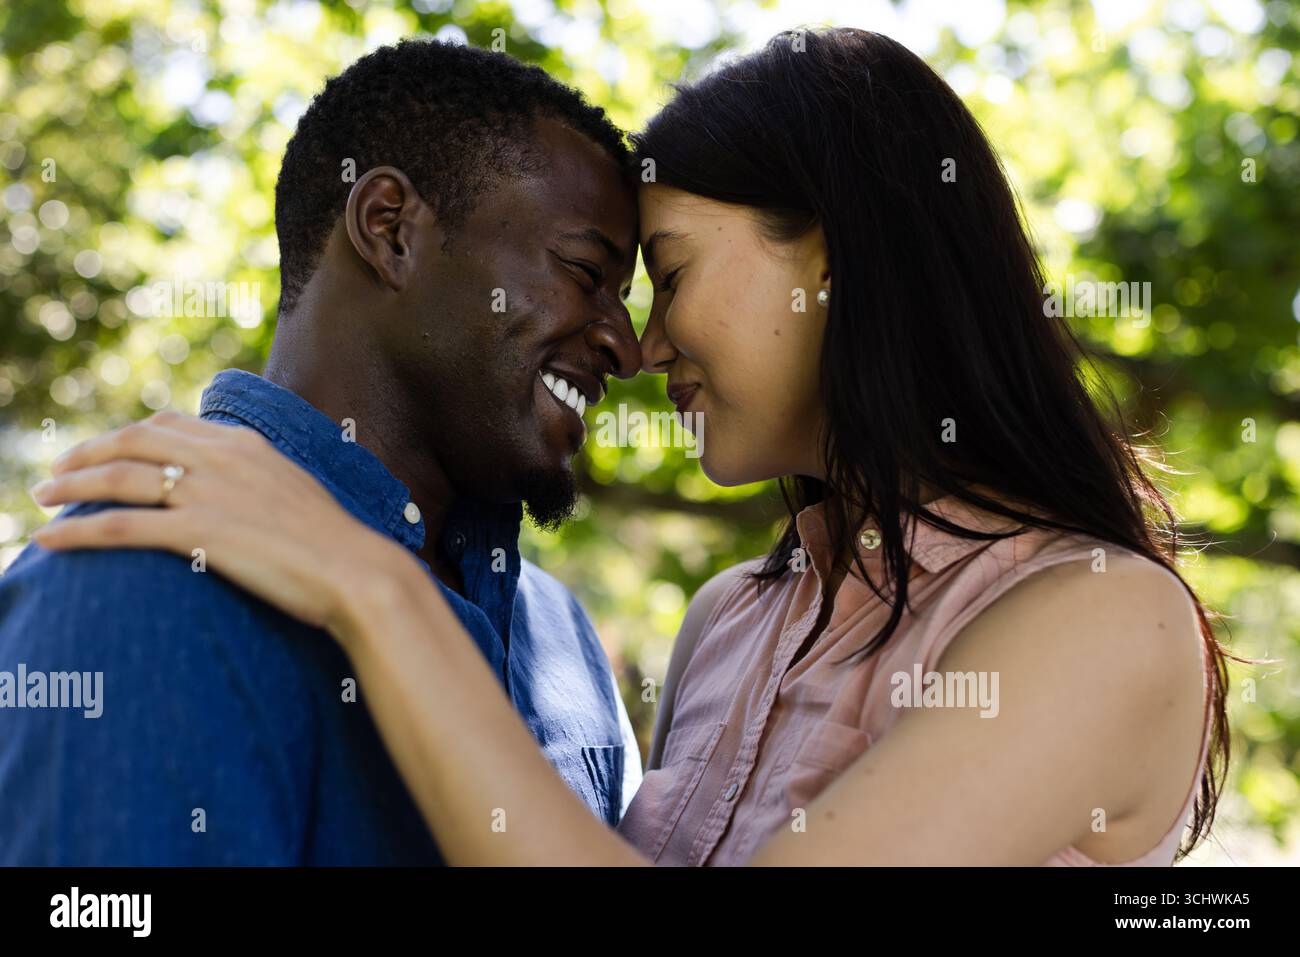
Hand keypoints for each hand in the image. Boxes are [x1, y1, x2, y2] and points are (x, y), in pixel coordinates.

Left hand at [30, 410, 417, 637]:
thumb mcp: (297, 492)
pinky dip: (78, 532)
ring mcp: (209, 493)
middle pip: (133, 442)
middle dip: (86, 453)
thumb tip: (243, 490)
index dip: (125, 435)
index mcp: (245, 444)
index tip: (103, 450)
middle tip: (57, 471)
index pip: (169, 424)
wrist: (357, 571)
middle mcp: (222, 458)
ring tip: (41, 499)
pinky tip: (49, 542)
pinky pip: (122, 527)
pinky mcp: (200, 532)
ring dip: (71, 487)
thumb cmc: (335, 544)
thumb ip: (261, 479)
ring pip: (119, 479)